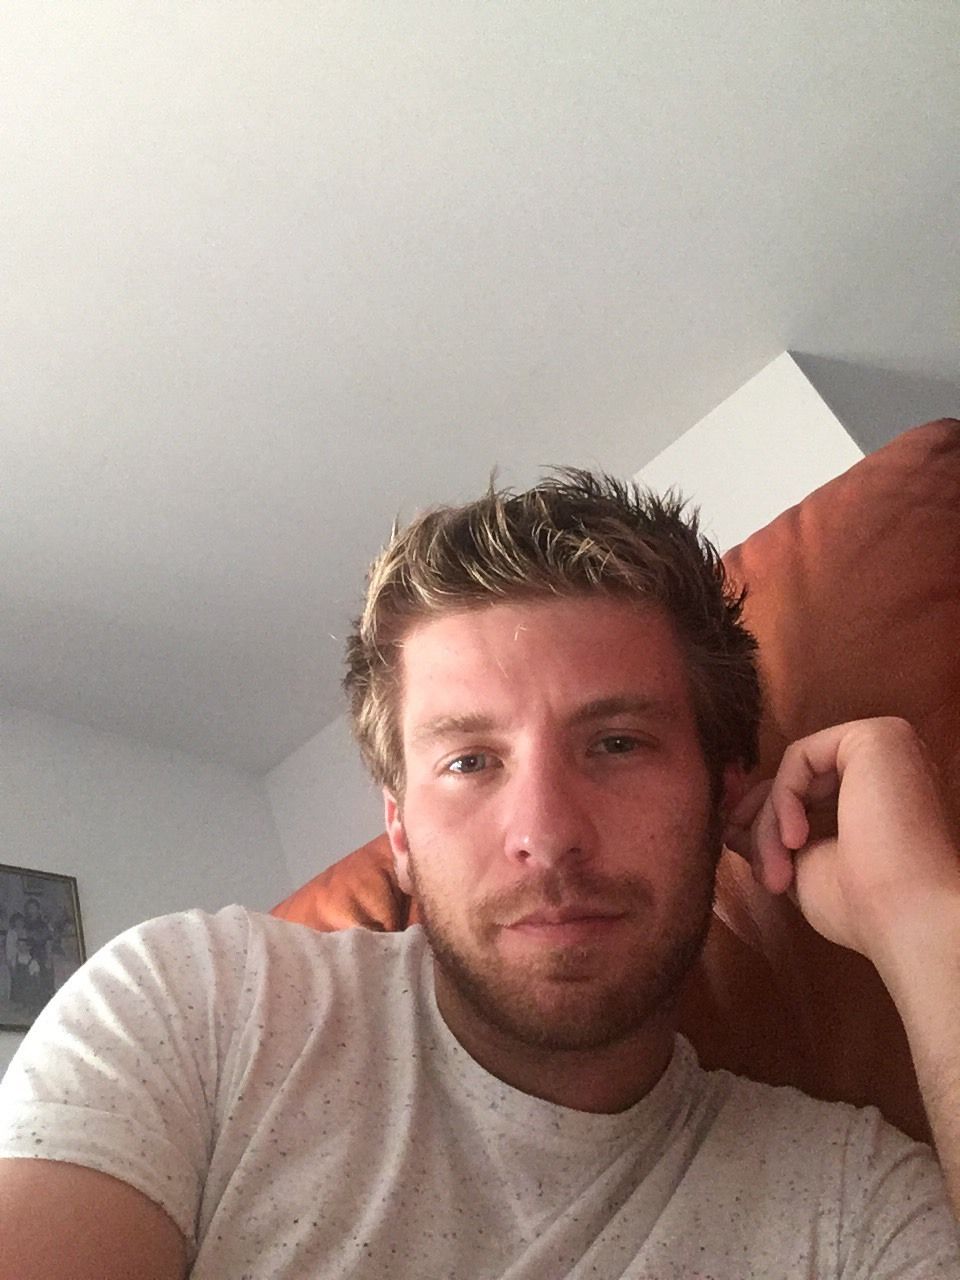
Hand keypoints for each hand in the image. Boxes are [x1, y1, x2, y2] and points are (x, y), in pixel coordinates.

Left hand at [723, 717, 959, 965]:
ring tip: (777, 873)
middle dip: (762, 824)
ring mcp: (885, 746)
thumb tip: (732, 826)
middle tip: (762, 874)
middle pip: (796, 779)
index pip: (804, 790)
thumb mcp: (803, 868)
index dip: (763, 818)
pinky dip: (784, 799)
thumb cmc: (864, 906)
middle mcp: (887, 765)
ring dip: (771, 822)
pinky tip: (794, 840)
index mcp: (878, 794)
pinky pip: (800, 757)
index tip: (735, 847)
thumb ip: (770, 840)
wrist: (908, 917)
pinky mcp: (876, 736)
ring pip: (794, 770)